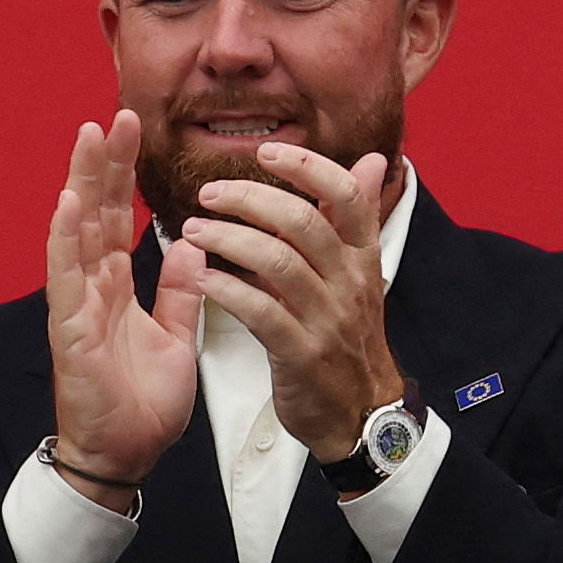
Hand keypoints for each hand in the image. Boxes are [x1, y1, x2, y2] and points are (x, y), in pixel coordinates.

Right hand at [46, 111, 203, 494]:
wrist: (127, 455)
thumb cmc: (144, 402)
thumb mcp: (177, 336)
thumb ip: (180, 289)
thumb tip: (189, 244)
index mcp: (117, 285)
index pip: (120, 216)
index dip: (125, 173)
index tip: (134, 127)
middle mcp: (92, 286)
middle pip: (97, 211)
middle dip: (106, 162)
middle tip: (117, 112)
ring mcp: (76, 304)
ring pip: (76, 231)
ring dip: (82, 182)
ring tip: (89, 136)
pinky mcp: (69, 329)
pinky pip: (65, 277)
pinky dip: (65, 238)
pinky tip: (70, 202)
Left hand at [179, 144, 404, 460]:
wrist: (359, 411)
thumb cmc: (346, 335)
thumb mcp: (359, 273)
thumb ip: (353, 217)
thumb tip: (369, 160)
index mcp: (362, 256)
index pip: (346, 196)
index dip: (308, 167)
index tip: (268, 150)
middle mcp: (348, 282)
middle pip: (304, 223)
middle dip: (252, 199)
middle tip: (209, 192)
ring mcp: (327, 319)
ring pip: (279, 263)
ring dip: (230, 240)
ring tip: (193, 231)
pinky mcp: (301, 354)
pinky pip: (262, 314)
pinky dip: (228, 291)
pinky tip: (200, 280)